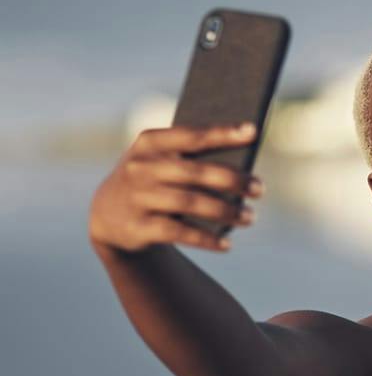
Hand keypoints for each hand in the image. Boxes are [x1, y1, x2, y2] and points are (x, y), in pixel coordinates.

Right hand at [89, 123, 261, 254]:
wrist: (108, 215)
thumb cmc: (153, 180)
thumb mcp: (162, 161)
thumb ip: (192, 157)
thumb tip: (243, 165)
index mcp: (149, 143)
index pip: (190, 136)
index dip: (222, 133)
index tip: (253, 132)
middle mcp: (139, 167)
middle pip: (195, 172)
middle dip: (233, 180)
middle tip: (259, 189)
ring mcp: (136, 197)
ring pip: (189, 203)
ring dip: (225, 211)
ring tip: (250, 217)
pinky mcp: (137, 227)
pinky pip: (178, 233)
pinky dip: (206, 239)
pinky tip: (226, 244)